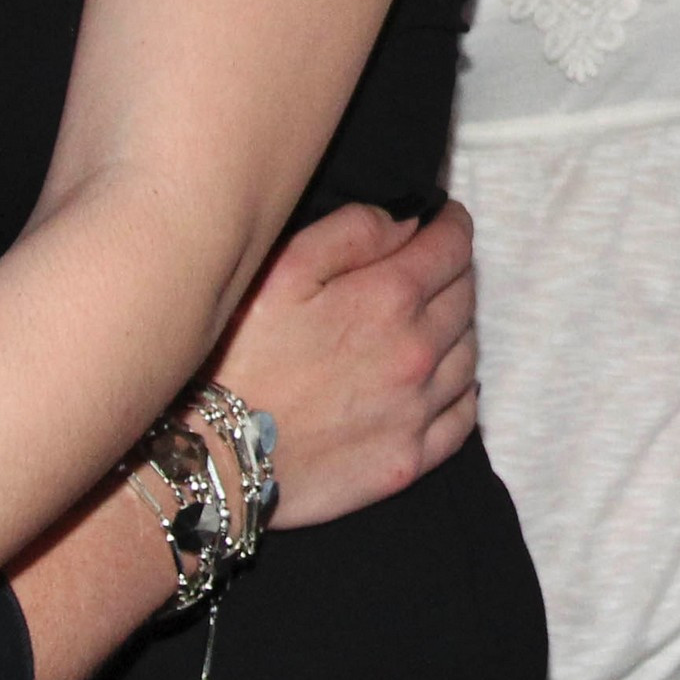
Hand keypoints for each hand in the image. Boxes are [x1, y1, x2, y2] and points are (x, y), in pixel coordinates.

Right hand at [210, 201, 478, 529]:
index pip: (452, 247)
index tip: (444, 219)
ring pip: (467, 354)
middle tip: (434, 267)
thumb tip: (407, 224)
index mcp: (390, 298)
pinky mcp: (408, 460)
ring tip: (433, 322)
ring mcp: (417, 411)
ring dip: (458, 330)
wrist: (212, 458)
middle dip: (454, 273)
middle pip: (465, 298)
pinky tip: (444, 382)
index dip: (451, 225)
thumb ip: (353, 232)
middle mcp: (417, 353)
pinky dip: (461, 390)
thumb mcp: (282, 268)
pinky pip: (462, 417)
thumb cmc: (235, 357)